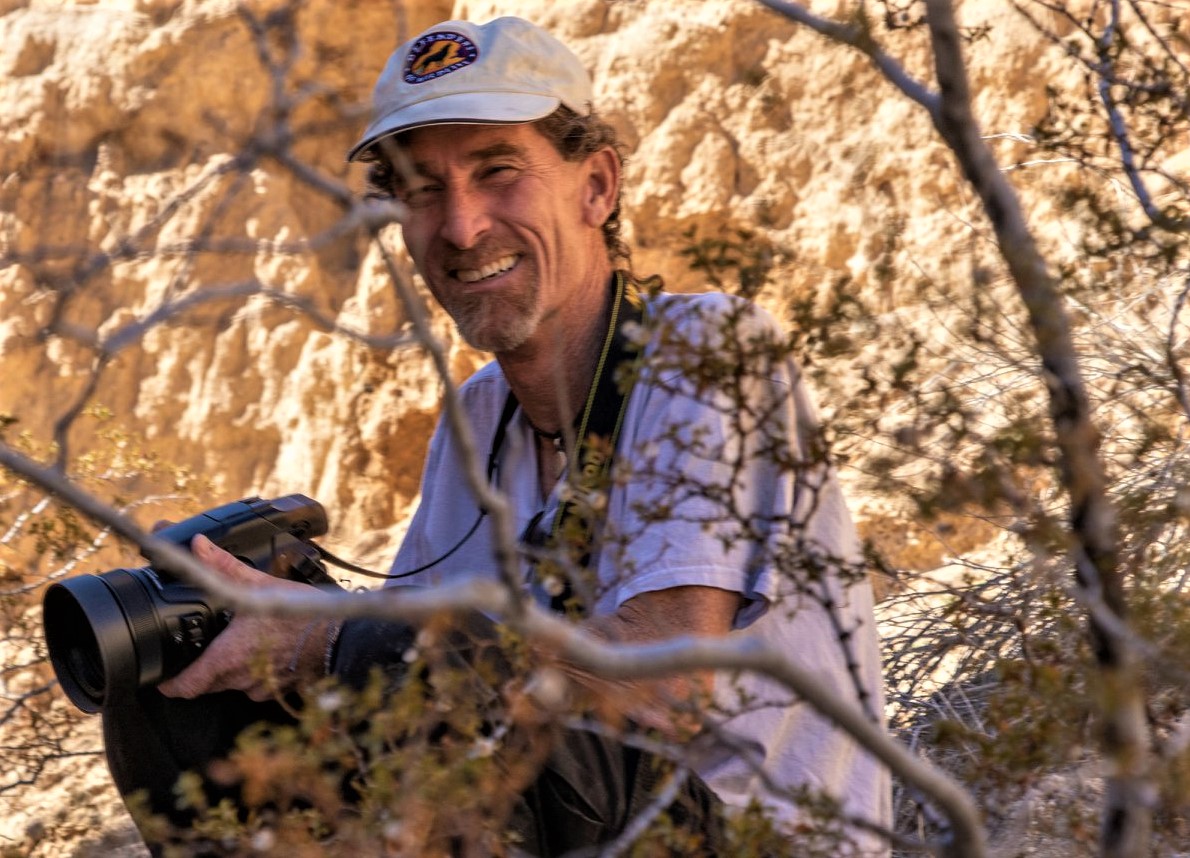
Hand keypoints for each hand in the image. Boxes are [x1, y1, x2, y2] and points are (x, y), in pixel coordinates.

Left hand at [156, 535, 328, 700]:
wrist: (342, 638)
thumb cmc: (302, 616)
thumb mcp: (261, 586)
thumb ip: (224, 567)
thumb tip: (198, 546)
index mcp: (227, 657)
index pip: (183, 687)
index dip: (168, 683)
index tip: (162, 674)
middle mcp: (240, 678)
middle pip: (205, 685)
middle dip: (198, 670)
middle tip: (197, 649)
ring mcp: (260, 686)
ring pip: (231, 684)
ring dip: (227, 670)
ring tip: (234, 645)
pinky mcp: (279, 688)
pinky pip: (255, 685)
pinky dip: (252, 672)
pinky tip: (263, 651)